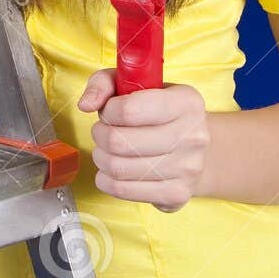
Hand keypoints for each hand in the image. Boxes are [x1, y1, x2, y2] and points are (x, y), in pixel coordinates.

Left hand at [77, 74, 209, 212]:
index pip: (129, 110)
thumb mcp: (135, 83)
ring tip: (106, 150)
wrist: (193, 147)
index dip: (108, 111)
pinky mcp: (177, 194)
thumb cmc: (158, 111)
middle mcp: (193, 135)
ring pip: (118, 168)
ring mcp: (187, 168)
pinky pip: (123, 190)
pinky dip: (106, 180)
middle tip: (103, 132)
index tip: (109, 110)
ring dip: (101, 157)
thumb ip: (104, 84)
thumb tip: (86, 104)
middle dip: (100, 135)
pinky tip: (111, 170)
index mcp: (186, 102)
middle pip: (120, 142)